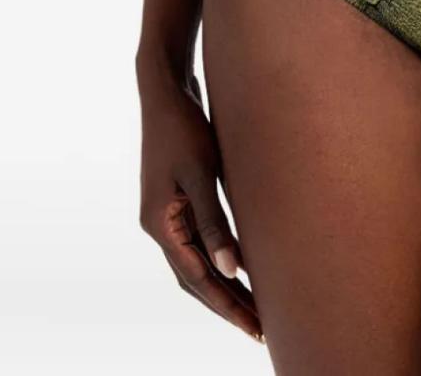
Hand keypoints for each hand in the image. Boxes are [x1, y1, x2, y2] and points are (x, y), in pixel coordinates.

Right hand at [138, 70, 262, 342]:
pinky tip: (240, 266)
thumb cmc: (184, 126)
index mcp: (161, 225)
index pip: (197, 280)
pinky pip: (198, 243)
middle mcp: (160, 226)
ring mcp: (166, 214)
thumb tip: (230, 269)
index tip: (255, 329)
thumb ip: (214, 221)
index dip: (227, 306)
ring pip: (196, 264)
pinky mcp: (177, 200)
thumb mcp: (202, 172)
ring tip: (255, 309)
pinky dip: (218, 260)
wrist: (165, 89)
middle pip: (195, 279)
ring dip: (223, 287)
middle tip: (260, 331)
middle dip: (227, 305)